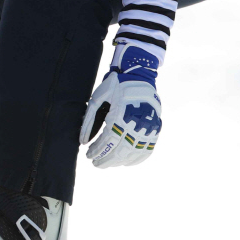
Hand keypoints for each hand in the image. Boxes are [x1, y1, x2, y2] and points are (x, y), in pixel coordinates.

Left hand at [80, 44, 161, 167]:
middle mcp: (136, 125)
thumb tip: (83, 141)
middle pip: (119, 152)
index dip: (97, 151)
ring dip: (118, 162)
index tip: (88, 155)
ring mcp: (148, 129)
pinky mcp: (155, 130)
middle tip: (95, 164)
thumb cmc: (116, 86)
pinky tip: (125, 162)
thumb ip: (89, 120)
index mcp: (121, 116)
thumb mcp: (98, 98)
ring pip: (132, 154)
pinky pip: (147, 151)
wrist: (140, 76)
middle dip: (105, 160)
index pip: (107, 142)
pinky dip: (135, 160)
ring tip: (107, 163)